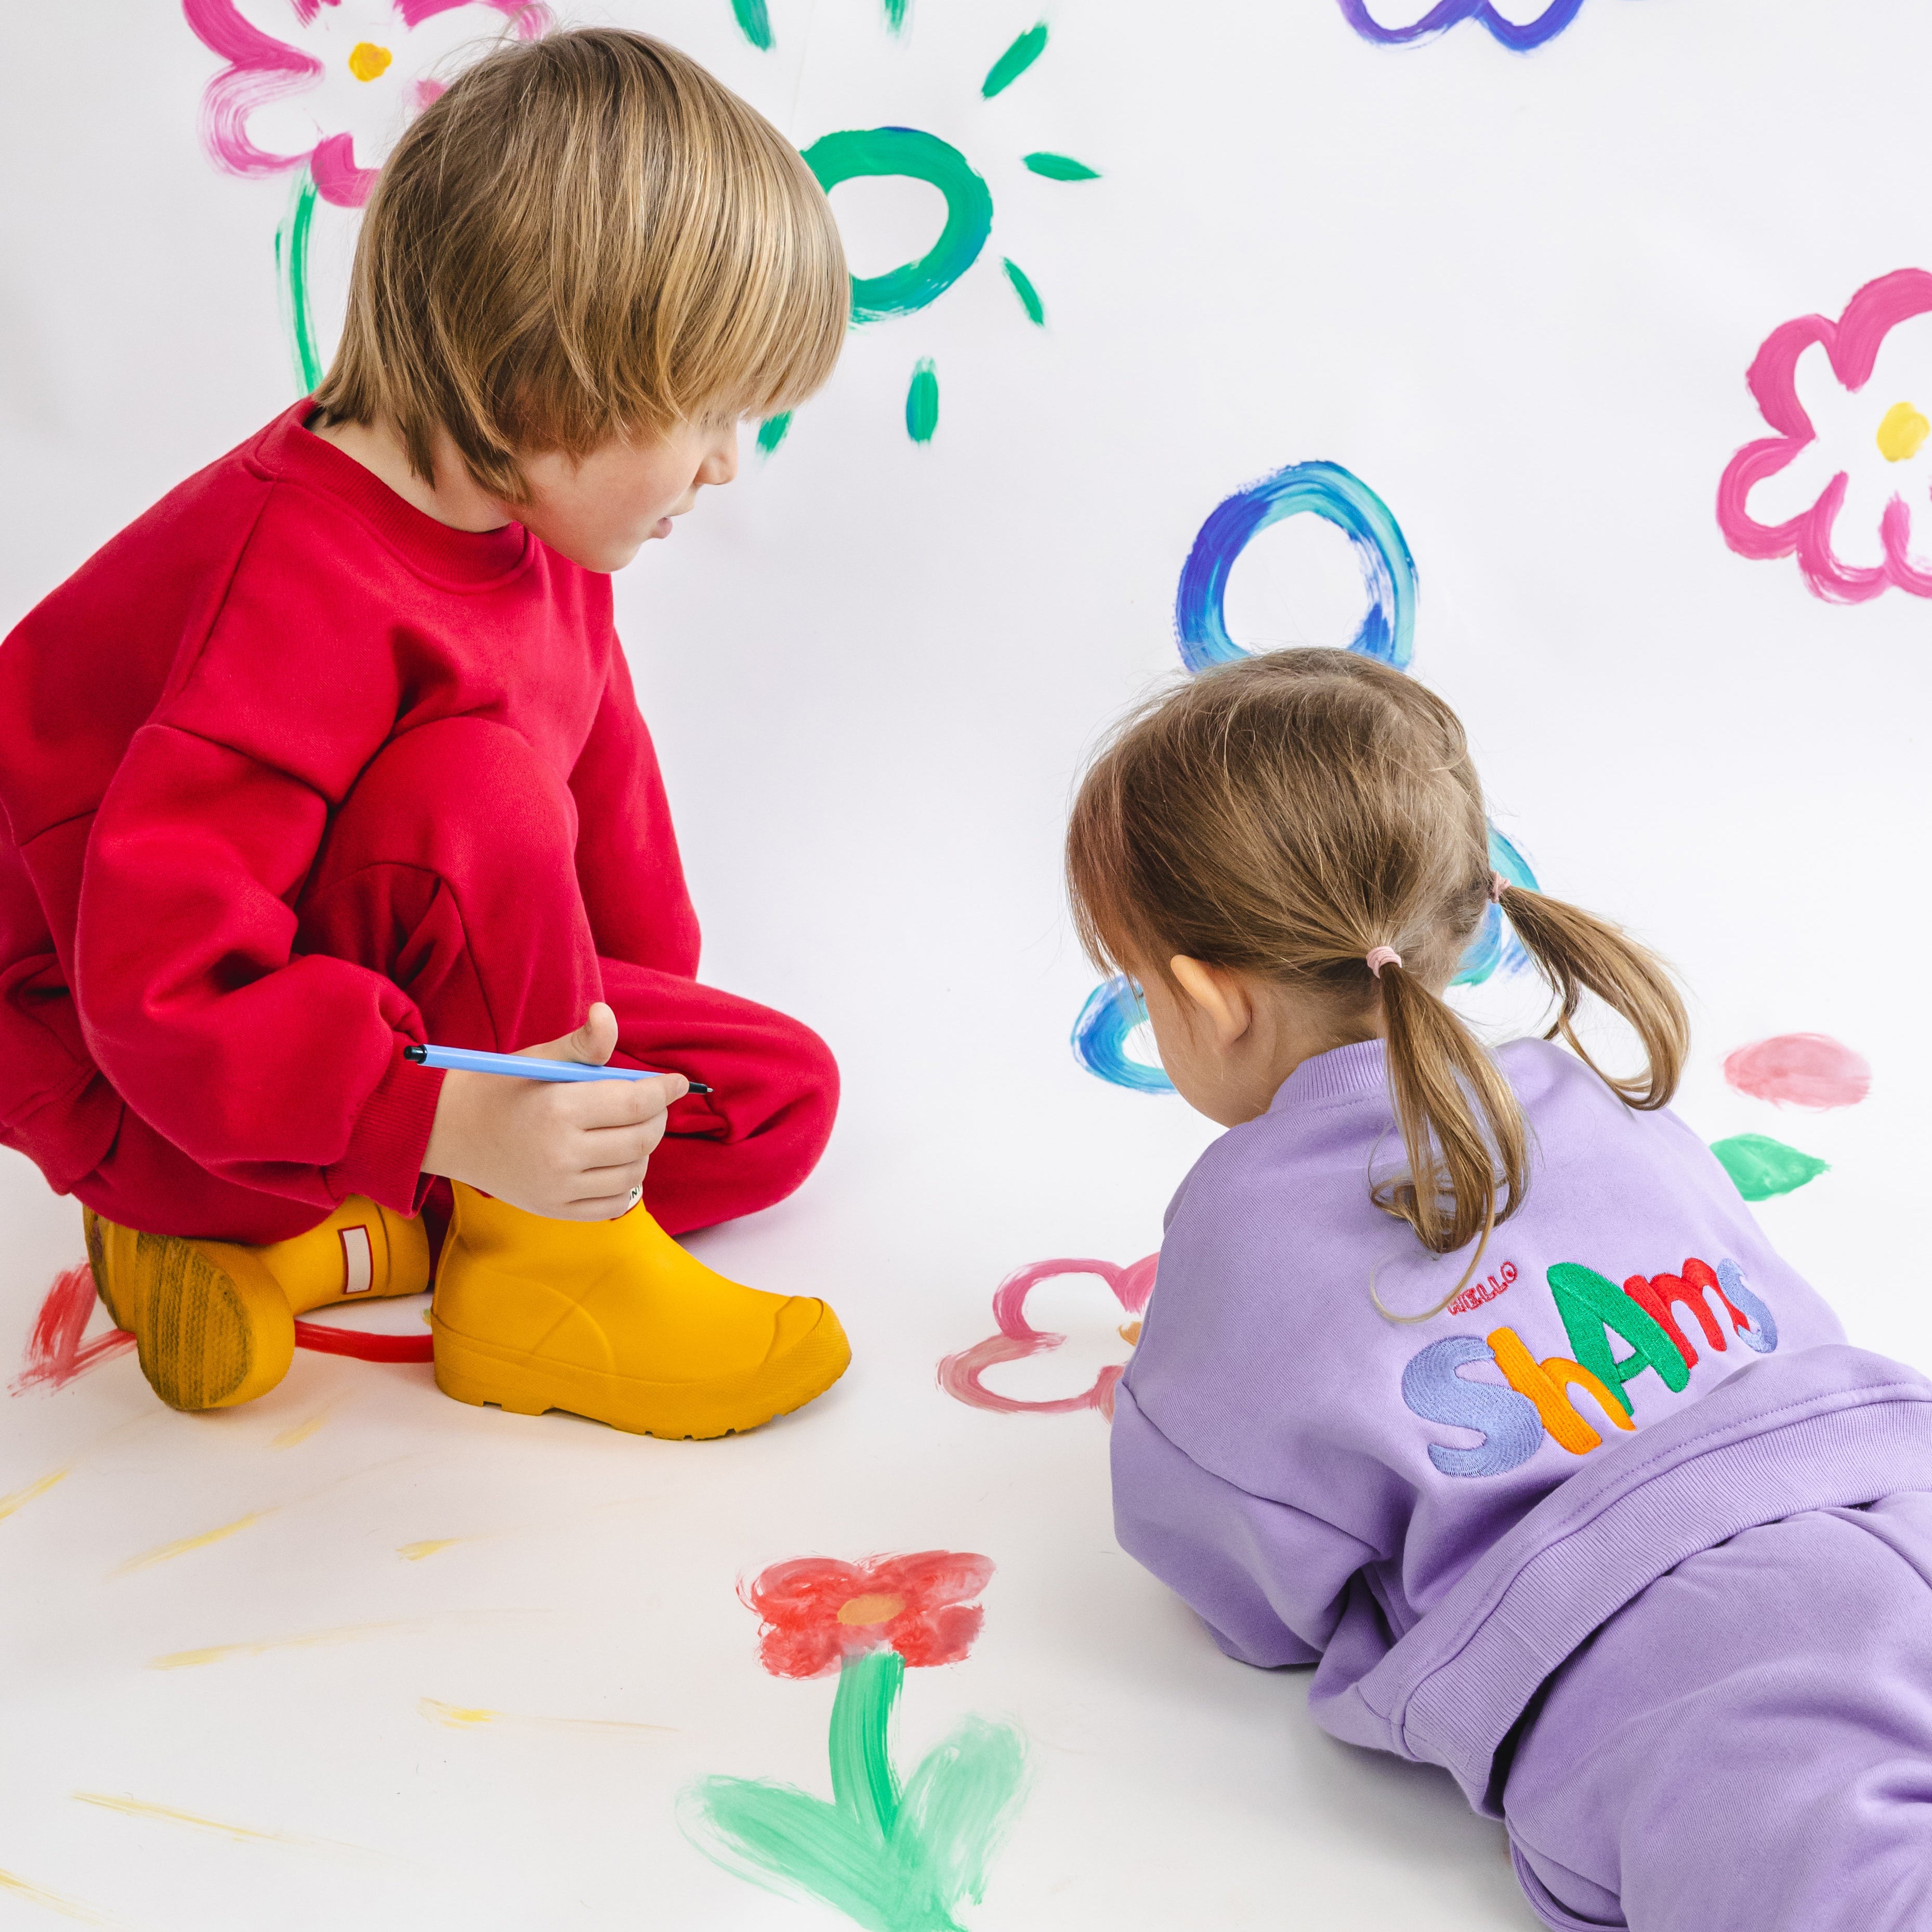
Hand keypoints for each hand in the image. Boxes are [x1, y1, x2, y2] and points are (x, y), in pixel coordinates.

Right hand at [420, 1003, 687, 1220]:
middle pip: (641, 1140)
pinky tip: (616, 1160)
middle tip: (654, 1103)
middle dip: (658, 1117)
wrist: (453, 1131)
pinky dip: (626, 1182)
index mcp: (559, 1109)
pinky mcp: (556, 1211)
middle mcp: (561, 1155)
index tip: (677, 1082)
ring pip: (634, 1173)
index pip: (636, 1102)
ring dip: (643, 1150)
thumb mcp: (542, 1058)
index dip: (664, 1090)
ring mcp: (559, 1189)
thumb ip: (584, 1043)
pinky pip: (614, 1203)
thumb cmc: (504, 1087)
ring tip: (629, 1129)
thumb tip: (607, 1014)